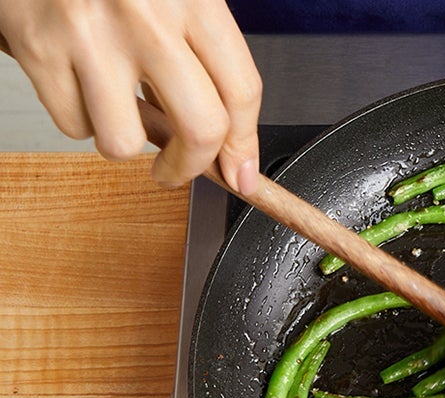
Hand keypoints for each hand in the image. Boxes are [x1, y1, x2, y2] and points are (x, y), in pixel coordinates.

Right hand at [0, 0, 261, 193]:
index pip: (242, 92)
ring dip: (124, 139)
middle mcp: (147, 17)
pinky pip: (73, 124)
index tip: (240, 172)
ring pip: (125, 141)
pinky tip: (81, 82)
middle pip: (199, 129)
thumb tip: (224, 147)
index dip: (244, 146)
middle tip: (179, 169)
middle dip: (191, 167)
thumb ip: (202, 59)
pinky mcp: (39, 49)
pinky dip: (80, 116)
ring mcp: (91, 35)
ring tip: (117, 106)